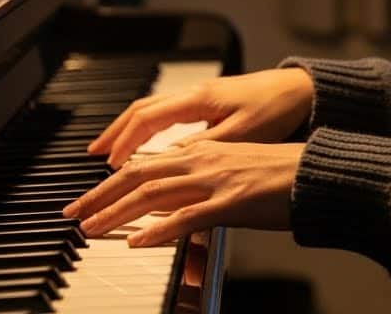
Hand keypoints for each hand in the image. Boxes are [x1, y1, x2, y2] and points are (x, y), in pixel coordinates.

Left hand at [62, 140, 302, 245]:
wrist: (317, 172)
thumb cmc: (282, 174)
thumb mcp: (234, 169)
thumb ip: (201, 182)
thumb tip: (175, 202)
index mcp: (203, 149)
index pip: (146, 163)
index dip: (112, 181)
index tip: (90, 197)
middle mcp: (203, 159)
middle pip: (138, 174)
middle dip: (100, 195)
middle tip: (73, 213)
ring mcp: (214, 180)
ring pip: (152, 193)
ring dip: (116, 212)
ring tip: (92, 228)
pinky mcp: (230, 203)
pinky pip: (185, 217)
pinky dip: (156, 230)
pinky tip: (137, 241)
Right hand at [88, 68, 312, 167]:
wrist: (304, 90)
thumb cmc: (278, 109)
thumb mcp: (240, 135)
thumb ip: (203, 149)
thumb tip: (167, 164)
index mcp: (199, 99)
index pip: (147, 119)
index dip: (124, 142)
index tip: (108, 164)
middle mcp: (195, 93)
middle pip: (141, 110)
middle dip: (114, 133)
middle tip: (92, 156)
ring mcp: (201, 97)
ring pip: (152, 110)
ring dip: (128, 130)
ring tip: (110, 152)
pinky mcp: (210, 103)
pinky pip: (167, 113)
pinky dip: (149, 129)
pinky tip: (147, 145)